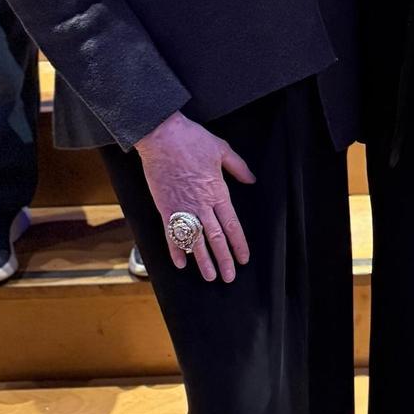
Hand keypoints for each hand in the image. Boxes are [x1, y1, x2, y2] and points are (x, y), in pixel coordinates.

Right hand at [135, 111, 255, 283]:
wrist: (161, 136)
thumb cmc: (192, 139)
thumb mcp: (222, 149)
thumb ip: (238, 167)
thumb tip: (251, 180)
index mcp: (217, 192)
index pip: (232, 225)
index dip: (238, 244)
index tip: (243, 259)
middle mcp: (201, 204)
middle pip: (215, 238)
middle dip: (223, 260)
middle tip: (229, 277)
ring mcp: (182, 208)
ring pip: (195, 241)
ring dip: (203, 260)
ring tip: (210, 276)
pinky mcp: (165, 207)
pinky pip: (171, 234)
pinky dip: (175, 249)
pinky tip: (180, 263)